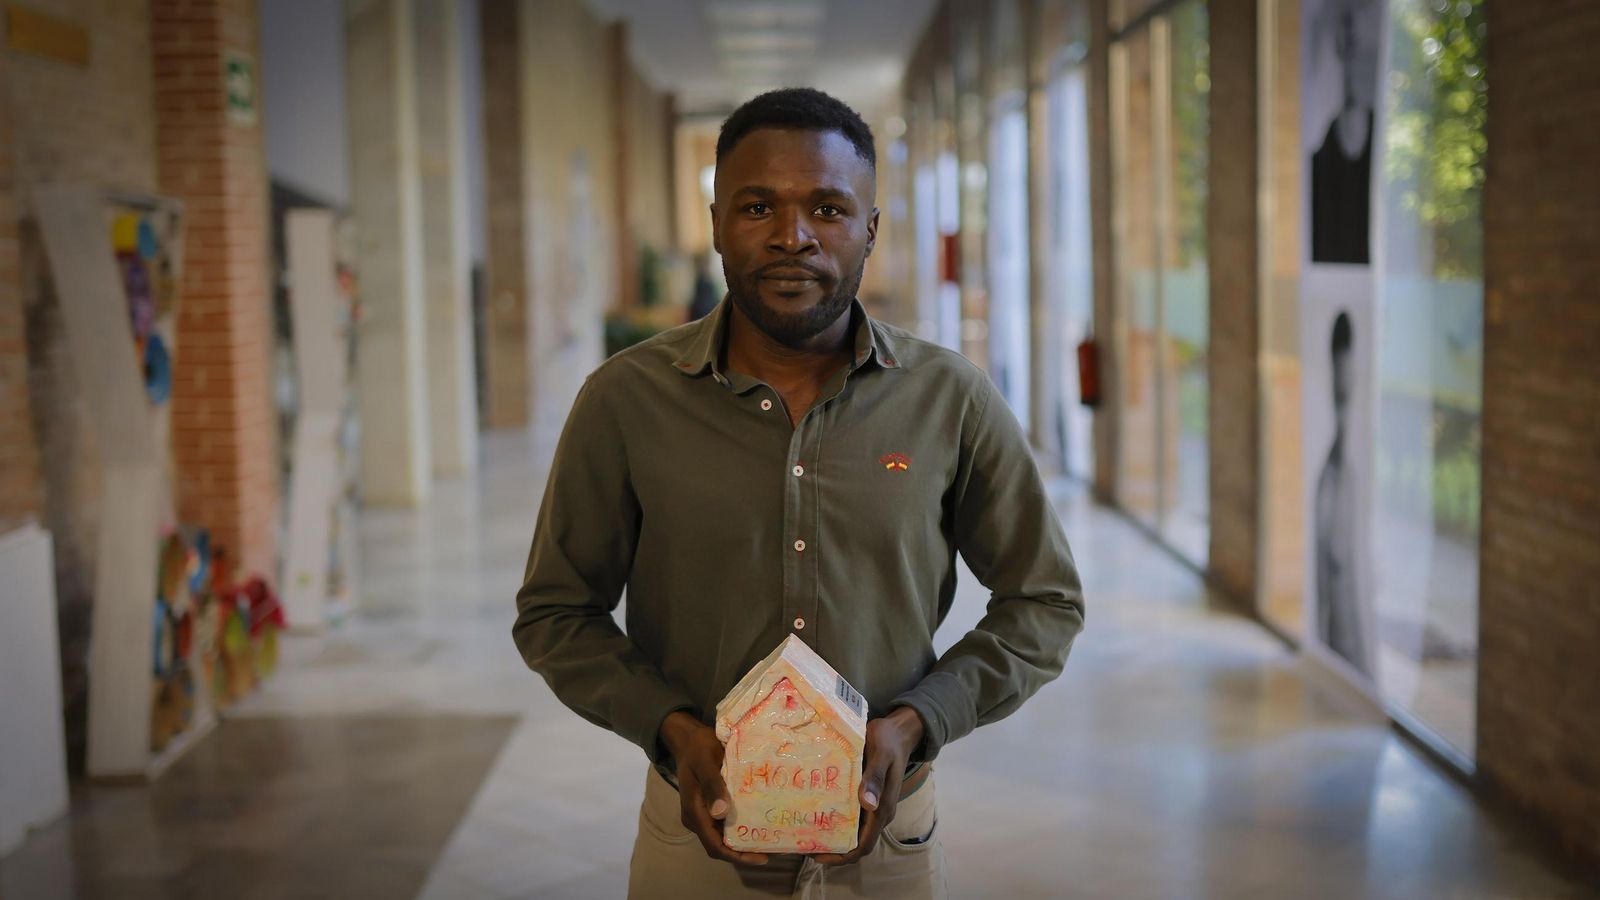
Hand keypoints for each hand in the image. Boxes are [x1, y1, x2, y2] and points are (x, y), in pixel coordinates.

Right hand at [658, 711, 768, 865]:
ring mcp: (702, 814)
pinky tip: (757, 824)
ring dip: (741, 843)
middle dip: (743, 853)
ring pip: (721, 837)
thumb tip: (721, 813)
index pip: (714, 845)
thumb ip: (713, 786)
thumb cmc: (697, 749)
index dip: (737, 856)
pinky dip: (739, 829)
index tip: (761, 858)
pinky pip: (723, 825)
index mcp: (694, 812)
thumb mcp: (705, 763)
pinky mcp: (708, 807)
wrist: (688, 740)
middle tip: (771, 851)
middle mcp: (697, 818)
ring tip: (767, 841)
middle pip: (719, 846)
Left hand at [815, 706, 925, 865]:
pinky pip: (851, 816)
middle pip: (856, 843)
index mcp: (883, 808)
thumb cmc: (889, 740)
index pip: (864, 845)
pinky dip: (835, 820)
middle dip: (833, 849)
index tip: (819, 856)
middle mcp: (879, 812)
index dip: (843, 856)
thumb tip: (868, 804)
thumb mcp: (881, 754)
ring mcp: (873, 806)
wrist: (899, 731)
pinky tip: (816, 812)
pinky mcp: (867, 797)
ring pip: (853, 831)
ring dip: (833, 836)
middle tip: (804, 844)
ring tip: (805, 832)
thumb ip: (875, 778)